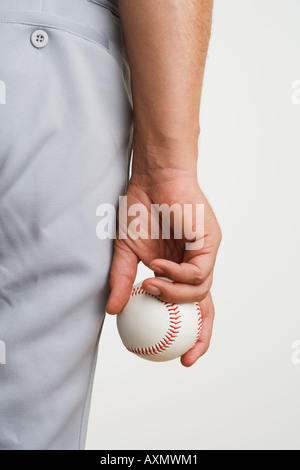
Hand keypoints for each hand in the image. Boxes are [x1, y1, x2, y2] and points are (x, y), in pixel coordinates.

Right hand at [106, 171, 220, 365]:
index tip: (177, 356)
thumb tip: (114, 311)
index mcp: (177, 270)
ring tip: (149, 285)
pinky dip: (176, 276)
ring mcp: (204, 254)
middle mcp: (195, 265)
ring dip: (173, 295)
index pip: (188, 307)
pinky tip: (157, 266)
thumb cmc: (141, 209)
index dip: (187, 333)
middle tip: (185, 357)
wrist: (153, 178)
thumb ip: (123, 280)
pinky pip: (198, 272)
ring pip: (201, 292)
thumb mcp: (127, 251)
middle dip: (201, 336)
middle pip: (206, 308)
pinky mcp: (209, 242)